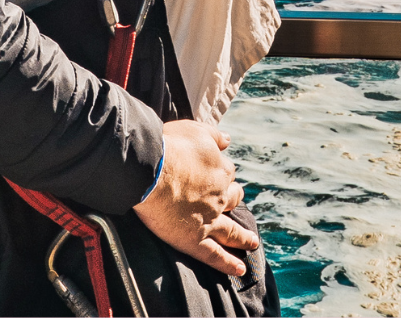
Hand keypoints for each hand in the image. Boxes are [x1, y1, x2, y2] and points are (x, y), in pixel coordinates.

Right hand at [132, 119, 260, 275]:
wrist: (149, 168)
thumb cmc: (168, 146)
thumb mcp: (195, 130)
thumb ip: (214, 136)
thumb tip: (228, 140)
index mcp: (219, 170)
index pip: (226, 171)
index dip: (221, 172)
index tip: (217, 173)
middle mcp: (219, 195)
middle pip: (233, 199)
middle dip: (235, 200)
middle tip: (236, 202)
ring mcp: (209, 219)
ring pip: (231, 231)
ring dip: (243, 238)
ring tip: (251, 243)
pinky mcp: (194, 239)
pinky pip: (215, 256)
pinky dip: (228, 264)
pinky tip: (240, 270)